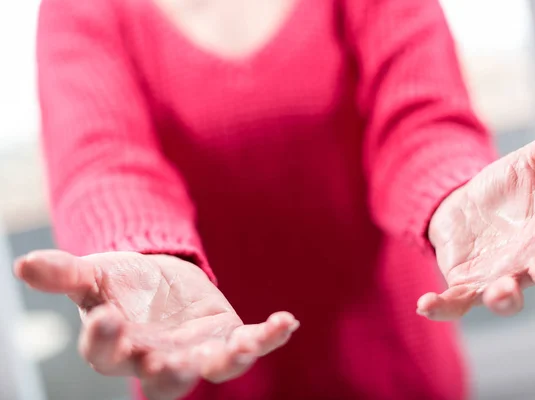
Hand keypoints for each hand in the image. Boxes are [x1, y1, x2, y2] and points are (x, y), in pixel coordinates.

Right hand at [14, 251, 298, 399]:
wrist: (157, 281)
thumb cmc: (120, 284)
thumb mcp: (92, 275)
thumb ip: (63, 274)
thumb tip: (23, 263)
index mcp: (118, 348)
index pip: (104, 355)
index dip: (103, 340)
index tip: (106, 317)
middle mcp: (158, 359)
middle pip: (159, 376)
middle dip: (159, 367)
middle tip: (155, 356)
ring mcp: (196, 353)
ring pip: (211, 367)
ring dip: (226, 359)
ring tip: (240, 346)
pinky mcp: (227, 337)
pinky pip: (250, 343)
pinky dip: (268, 336)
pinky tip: (286, 322)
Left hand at [421, 111, 534, 319]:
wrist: (466, 210)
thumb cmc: (508, 191)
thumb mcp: (529, 165)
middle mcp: (534, 261)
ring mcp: (501, 277)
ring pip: (510, 297)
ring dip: (506, 296)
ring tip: (501, 291)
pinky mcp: (467, 285)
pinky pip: (457, 301)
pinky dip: (443, 306)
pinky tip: (425, 304)